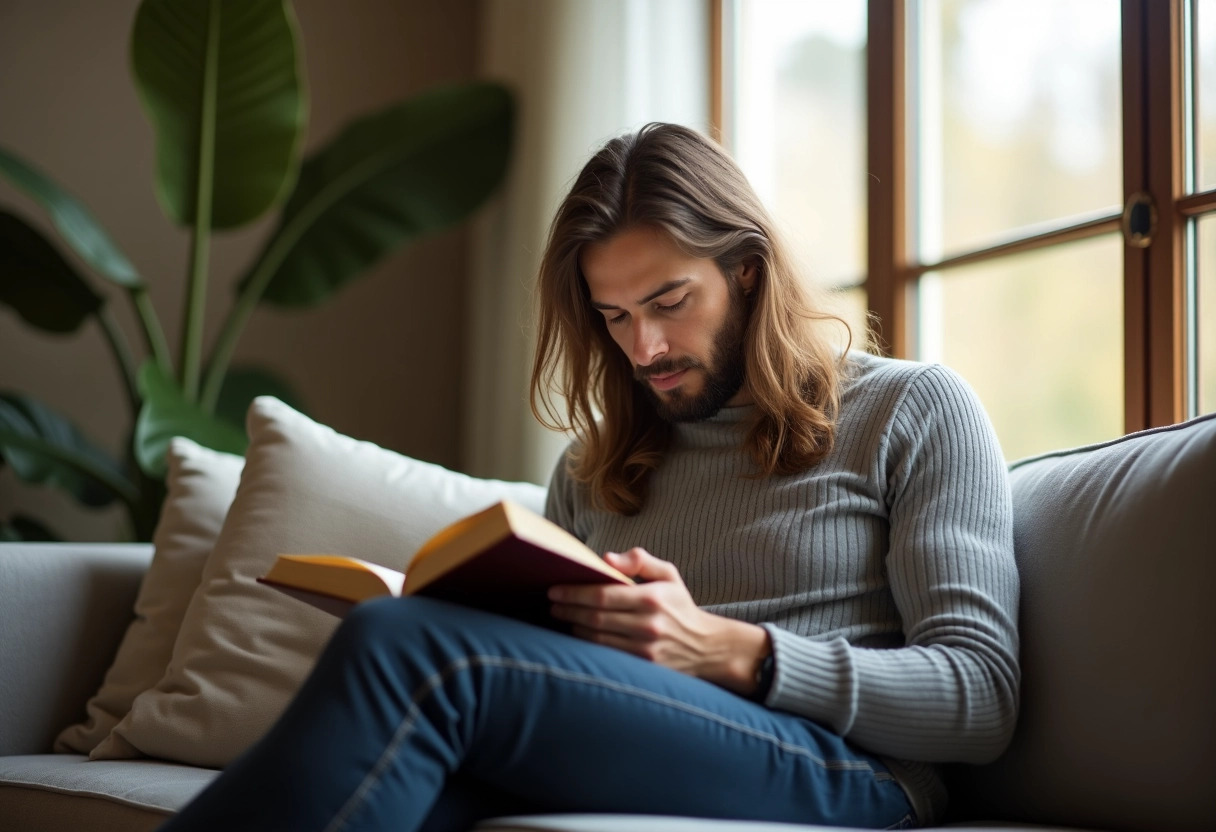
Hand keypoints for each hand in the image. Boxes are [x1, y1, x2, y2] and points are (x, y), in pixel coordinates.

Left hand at [548, 548, 769, 694]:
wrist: (707, 647)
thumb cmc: (680, 606)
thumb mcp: (668, 574)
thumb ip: (639, 560)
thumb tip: (606, 558)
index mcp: (652, 598)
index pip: (602, 595)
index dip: (574, 593)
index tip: (554, 590)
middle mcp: (648, 625)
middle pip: (594, 618)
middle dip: (568, 610)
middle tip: (551, 604)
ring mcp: (644, 650)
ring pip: (596, 639)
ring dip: (573, 628)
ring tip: (560, 617)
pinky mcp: (643, 668)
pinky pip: (606, 655)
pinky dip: (587, 645)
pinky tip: (577, 635)